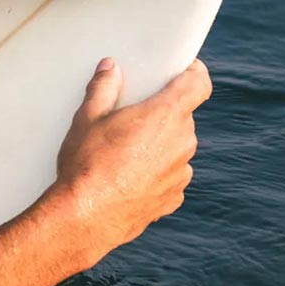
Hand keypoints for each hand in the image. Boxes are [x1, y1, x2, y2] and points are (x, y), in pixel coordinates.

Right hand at [48, 57, 211, 268]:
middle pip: (182, 116)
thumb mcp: (86, 119)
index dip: (194, 73)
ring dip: (158, 143)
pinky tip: (127, 175)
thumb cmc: (86, 164)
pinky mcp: (174, 196)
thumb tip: (110, 68)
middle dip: (161, 112)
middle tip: (131, 114)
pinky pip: (170, 173)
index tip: (183, 69)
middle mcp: (182, 142)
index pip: (199, 84)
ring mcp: (181, 172)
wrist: (85, 217)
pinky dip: (155, 170)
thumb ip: (103, 88)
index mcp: (165, 115)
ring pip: (176, 146)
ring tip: (124, 150)